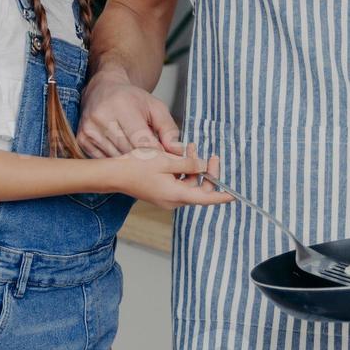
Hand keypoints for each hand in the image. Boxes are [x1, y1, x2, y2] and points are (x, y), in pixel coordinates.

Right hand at [79, 69, 185, 157]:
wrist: (102, 89)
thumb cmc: (132, 99)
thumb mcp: (155, 107)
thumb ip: (169, 129)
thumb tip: (177, 152)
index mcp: (122, 106)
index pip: (142, 141)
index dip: (157, 155)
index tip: (168, 163)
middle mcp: (102, 118)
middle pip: (129, 153)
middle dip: (147, 163)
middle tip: (159, 168)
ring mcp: (89, 130)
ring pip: (116, 160)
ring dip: (131, 166)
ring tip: (143, 166)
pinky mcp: (82, 140)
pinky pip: (104, 161)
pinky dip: (116, 164)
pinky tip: (125, 162)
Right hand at [108, 143, 231, 209]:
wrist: (115, 174)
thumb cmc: (137, 166)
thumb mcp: (166, 160)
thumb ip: (188, 164)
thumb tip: (204, 166)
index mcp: (176, 194)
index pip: (206, 197)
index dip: (221, 196)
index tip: (234, 195)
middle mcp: (173, 200)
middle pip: (199, 189)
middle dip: (206, 172)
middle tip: (212, 155)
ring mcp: (166, 198)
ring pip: (188, 185)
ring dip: (193, 168)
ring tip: (191, 149)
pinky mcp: (160, 193)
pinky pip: (178, 184)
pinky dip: (182, 171)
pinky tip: (179, 157)